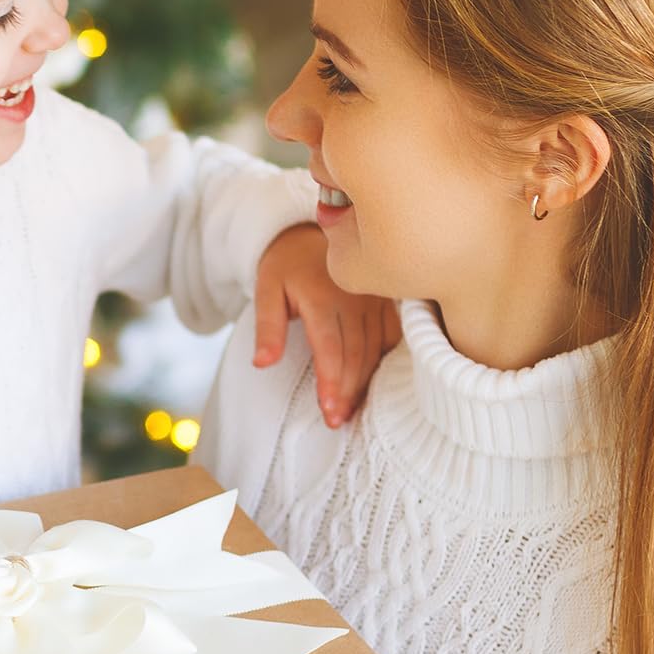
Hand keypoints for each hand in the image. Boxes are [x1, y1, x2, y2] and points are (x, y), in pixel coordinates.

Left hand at [254, 224, 400, 427]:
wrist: (309, 233)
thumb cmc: (285, 267)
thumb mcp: (266, 290)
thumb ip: (267, 328)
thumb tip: (262, 364)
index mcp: (322, 294)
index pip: (331, 346)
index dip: (331, 380)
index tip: (328, 410)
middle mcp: (354, 296)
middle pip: (356, 353)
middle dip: (347, 390)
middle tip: (337, 421)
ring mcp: (375, 298)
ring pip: (375, 349)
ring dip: (365, 383)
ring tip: (350, 412)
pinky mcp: (387, 301)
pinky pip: (391, 338)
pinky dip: (382, 364)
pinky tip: (372, 386)